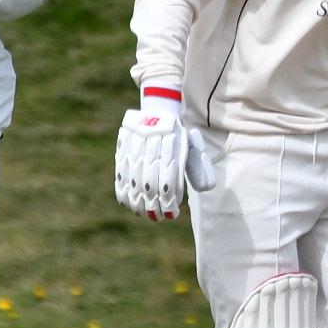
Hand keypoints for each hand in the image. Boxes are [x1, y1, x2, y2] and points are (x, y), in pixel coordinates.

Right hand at [115, 90, 209, 220]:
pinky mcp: (122, 149)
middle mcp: (153, 147)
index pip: (169, 180)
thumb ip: (197, 166)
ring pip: (134, 180)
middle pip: (151, 183)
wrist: (158, 109)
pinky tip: (128, 204)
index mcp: (173, 146)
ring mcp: (135, 147)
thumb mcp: (191, 145)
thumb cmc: (178, 135)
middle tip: (158, 218)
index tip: (172, 214)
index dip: (169, 200)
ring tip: (144, 215)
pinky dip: (123, 190)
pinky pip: (120, 173)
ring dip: (138, 201)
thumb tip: (206, 188)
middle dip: (153, 205)